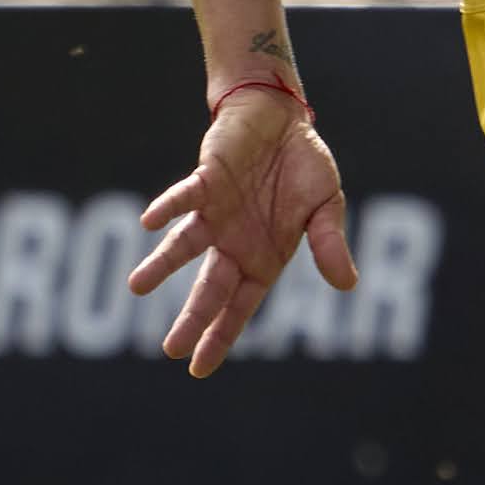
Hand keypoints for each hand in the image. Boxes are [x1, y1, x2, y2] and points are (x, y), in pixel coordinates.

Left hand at [130, 85, 358, 375]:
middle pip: (210, 288)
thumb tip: (347, 285)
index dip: (219, 335)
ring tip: (137, 285)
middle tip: (171, 349)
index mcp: (262, 258)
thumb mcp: (327, 206)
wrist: (281, 117)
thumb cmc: (303, 167)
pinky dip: (168, 207)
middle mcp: (233, 243)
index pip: (238, 306)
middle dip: (192, 318)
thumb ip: (329, 244)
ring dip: (162, 264)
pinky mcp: (207, 180)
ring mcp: (216, 213)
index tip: (197, 367)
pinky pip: (186, 196)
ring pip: (184, 245)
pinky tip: (150, 222)